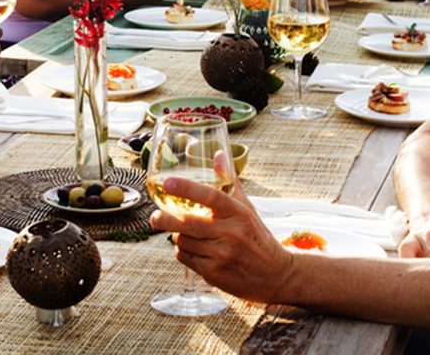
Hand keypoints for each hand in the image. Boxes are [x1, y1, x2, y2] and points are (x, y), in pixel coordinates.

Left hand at [149, 172, 291, 302]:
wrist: (276, 275)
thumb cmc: (257, 236)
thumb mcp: (247, 207)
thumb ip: (229, 181)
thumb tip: (218, 153)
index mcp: (238, 213)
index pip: (210, 196)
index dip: (187, 188)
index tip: (167, 183)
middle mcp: (230, 233)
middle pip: (189, 223)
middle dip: (166, 219)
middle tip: (154, 216)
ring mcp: (222, 255)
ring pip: (184, 241)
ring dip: (178, 236)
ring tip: (183, 233)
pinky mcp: (215, 274)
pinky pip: (186, 259)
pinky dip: (183, 252)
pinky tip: (191, 248)